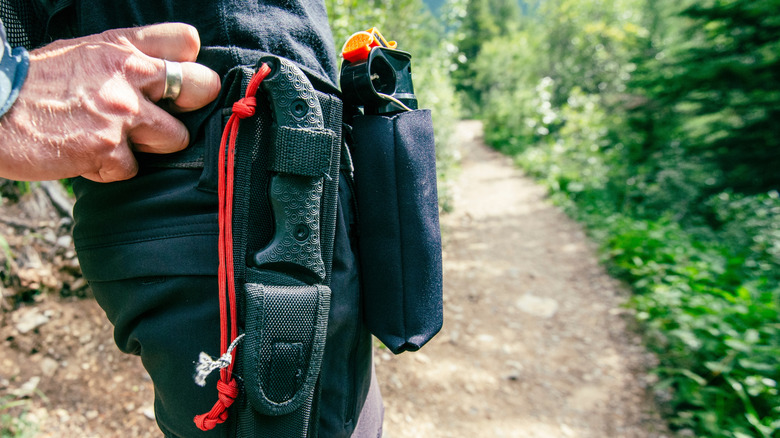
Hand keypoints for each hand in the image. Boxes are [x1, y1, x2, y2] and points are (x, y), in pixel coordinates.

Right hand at [0, 23, 220, 182]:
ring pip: (176, 138)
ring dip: (149, 145)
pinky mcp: (107, 148)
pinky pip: (133, 169)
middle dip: (189, 105)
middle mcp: (128, 74)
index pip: (187, 41)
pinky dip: (112, 168)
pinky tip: (87, 154)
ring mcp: (121, 112)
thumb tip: (170, 68)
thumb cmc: (40, 84)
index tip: (174, 79)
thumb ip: (129, 56)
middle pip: (202, 87)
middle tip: (163, 114)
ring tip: (115, 137)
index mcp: (123, 46)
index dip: (188, 64)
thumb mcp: (86, 52)